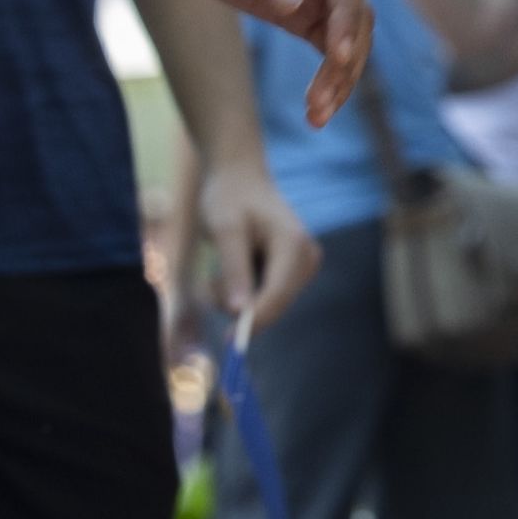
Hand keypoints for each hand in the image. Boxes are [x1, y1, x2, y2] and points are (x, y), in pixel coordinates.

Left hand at [141, 0, 369, 125]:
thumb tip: (295, 4)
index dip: (347, 14)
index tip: (335, 54)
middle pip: (355, 12)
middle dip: (345, 58)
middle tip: (320, 102)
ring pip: (347, 36)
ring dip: (341, 76)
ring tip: (317, 117)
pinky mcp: (298, 9)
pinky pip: (326, 46)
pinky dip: (327, 77)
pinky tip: (315, 110)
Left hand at [188, 156, 325, 332]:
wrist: (238, 179)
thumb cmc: (229, 198)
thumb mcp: (224, 229)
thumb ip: (234, 268)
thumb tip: (240, 310)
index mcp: (294, 244)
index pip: (278, 294)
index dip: (254, 320)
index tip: (230, 340)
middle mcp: (306, 258)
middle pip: (274, 303)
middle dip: (239, 300)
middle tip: (210, 280)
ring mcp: (302, 266)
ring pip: (267, 302)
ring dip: (237, 293)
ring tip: (221, 263)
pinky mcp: (291, 272)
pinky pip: (265, 295)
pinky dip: (243, 287)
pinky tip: (235, 262)